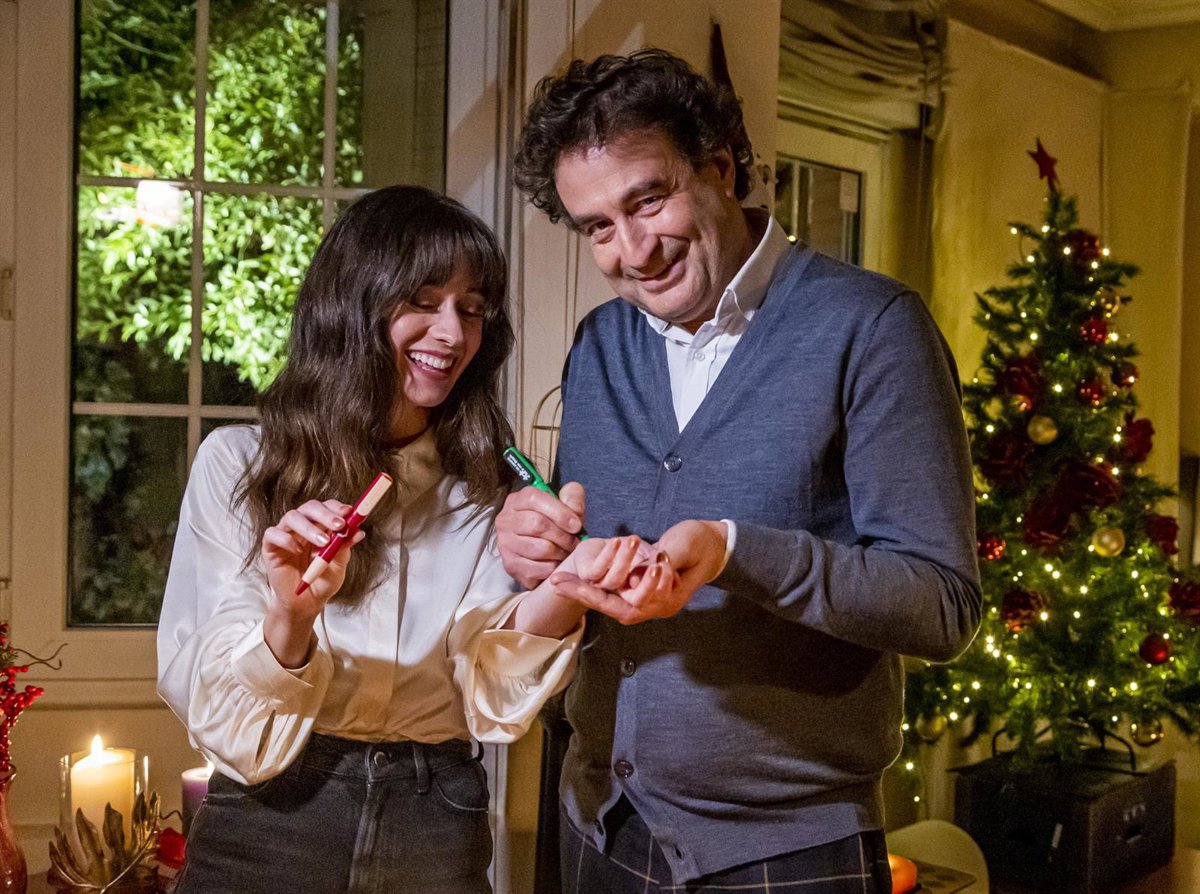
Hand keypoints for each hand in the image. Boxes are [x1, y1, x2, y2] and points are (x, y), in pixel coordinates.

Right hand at [261, 499, 364, 666]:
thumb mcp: (338, 565)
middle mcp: (302, 526)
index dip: (337, 507)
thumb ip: (344, 548)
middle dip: (326, 514)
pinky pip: (272, 534)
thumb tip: (358, 532)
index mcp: (320, 526)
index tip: (350, 512)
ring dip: (309, 527)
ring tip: (323, 542)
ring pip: (292, 517)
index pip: (327, 507)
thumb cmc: (322, 581)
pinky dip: (286, 539)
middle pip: (309, 507)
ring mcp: (285, 534)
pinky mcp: (270, 547)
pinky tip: (297, 551)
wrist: (306, 603)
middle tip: (339, 525)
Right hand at [495, 482, 585, 588]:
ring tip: (568, 552)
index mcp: (517, 500)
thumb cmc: (554, 523)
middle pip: (537, 524)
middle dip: (563, 535)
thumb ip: (572, 496)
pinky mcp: (510, 565)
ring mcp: (505, 544)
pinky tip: (558, 563)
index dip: (559, 512)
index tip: (577, 525)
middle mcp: (505, 520)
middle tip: (576, 542)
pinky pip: (538, 568)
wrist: (541, 551)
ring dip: (561, 552)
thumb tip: (574, 509)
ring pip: (539, 548)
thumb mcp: (564, 504)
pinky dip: (554, 567)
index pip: (534, 499)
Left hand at [549, 521, 726, 624]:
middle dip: (583, 595)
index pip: (629, 606)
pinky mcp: (643, 585)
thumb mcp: (687, 545)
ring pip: (612, 601)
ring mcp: (649, 596)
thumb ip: (669, 556)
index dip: (602, 597)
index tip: (578, 586)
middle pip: (613, 607)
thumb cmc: (703, 544)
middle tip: (556, 583)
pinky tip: (577, 577)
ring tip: (560, 580)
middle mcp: (656, 604)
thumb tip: (652, 564)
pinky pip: (616, 591)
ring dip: (585, 590)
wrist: (716, 545)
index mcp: (667, 599)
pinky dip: (596, 584)